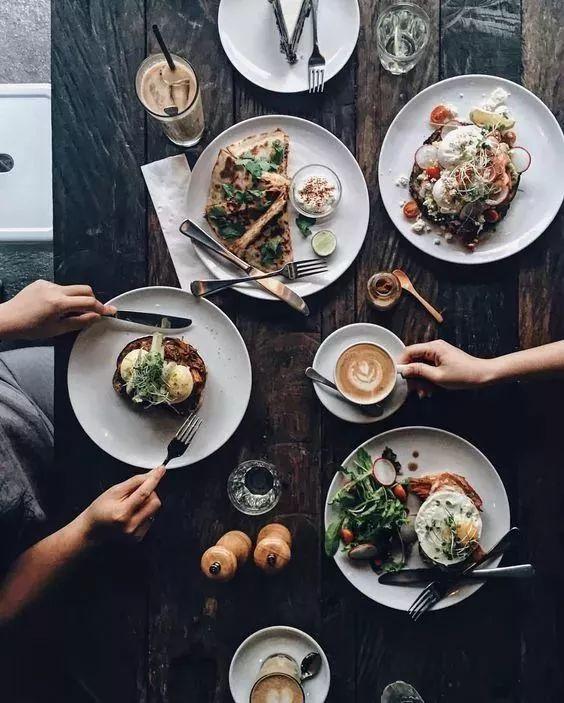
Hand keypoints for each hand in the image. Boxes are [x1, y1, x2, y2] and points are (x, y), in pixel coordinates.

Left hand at [0, 280, 115, 339]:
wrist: (8, 319)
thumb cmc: (30, 328)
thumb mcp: (57, 329)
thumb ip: (79, 321)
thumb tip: (95, 316)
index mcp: (59, 304)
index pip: (88, 302)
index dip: (101, 307)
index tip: (109, 311)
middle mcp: (54, 290)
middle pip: (84, 289)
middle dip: (92, 299)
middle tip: (92, 311)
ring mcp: (47, 284)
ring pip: (71, 289)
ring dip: (75, 299)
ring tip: (65, 313)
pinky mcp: (41, 282)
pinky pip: (59, 288)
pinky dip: (62, 297)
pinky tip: (52, 307)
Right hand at [78, 467, 165, 543]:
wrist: (91, 529)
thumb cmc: (99, 509)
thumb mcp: (114, 491)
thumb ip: (134, 482)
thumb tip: (151, 475)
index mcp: (123, 513)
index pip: (144, 493)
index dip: (154, 479)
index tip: (161, 470)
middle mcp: (130, 525)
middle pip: (155, 501)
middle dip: (149, 492)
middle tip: (136, 492)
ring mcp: (135, 533)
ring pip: (154, 510)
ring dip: (147, 502)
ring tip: (131, 504)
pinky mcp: (138, 537)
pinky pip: (150, 518)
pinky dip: (145, 512)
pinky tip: (132, 514)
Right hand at [398, 340, 495, 394]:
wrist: (483, 375)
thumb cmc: (465, 374)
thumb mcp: (438, 376)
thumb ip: (419, 371)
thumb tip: (404, 369)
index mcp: (433, 347)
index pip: (409, 351)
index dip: (402, 363)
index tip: (399, 375)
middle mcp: (435, 348)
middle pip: (414, 359)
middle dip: (413, 375)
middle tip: (414, 388)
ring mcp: (438, 354)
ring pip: (421, 366)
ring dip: (421, 380)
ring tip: (424, 392)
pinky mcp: (442, 360)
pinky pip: (429, 368)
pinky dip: (428, 379)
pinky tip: (430, 389)